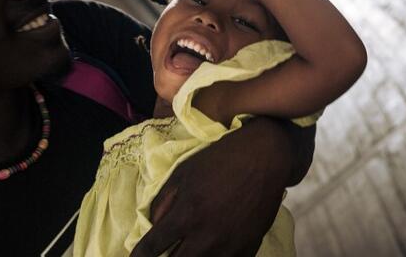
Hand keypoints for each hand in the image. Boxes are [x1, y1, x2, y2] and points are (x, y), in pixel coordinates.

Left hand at [129, 119, 291, 256]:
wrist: (266, 158)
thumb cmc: (222, 159)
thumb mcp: (185, 171)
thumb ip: (163, 200)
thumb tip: (151, 226)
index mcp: (187, 214)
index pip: (152, 248)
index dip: (139, 256)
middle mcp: (206, 236)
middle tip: (164, 253)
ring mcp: (229, 247)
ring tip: (186, 250)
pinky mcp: (247, 250)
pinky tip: (210, 251)